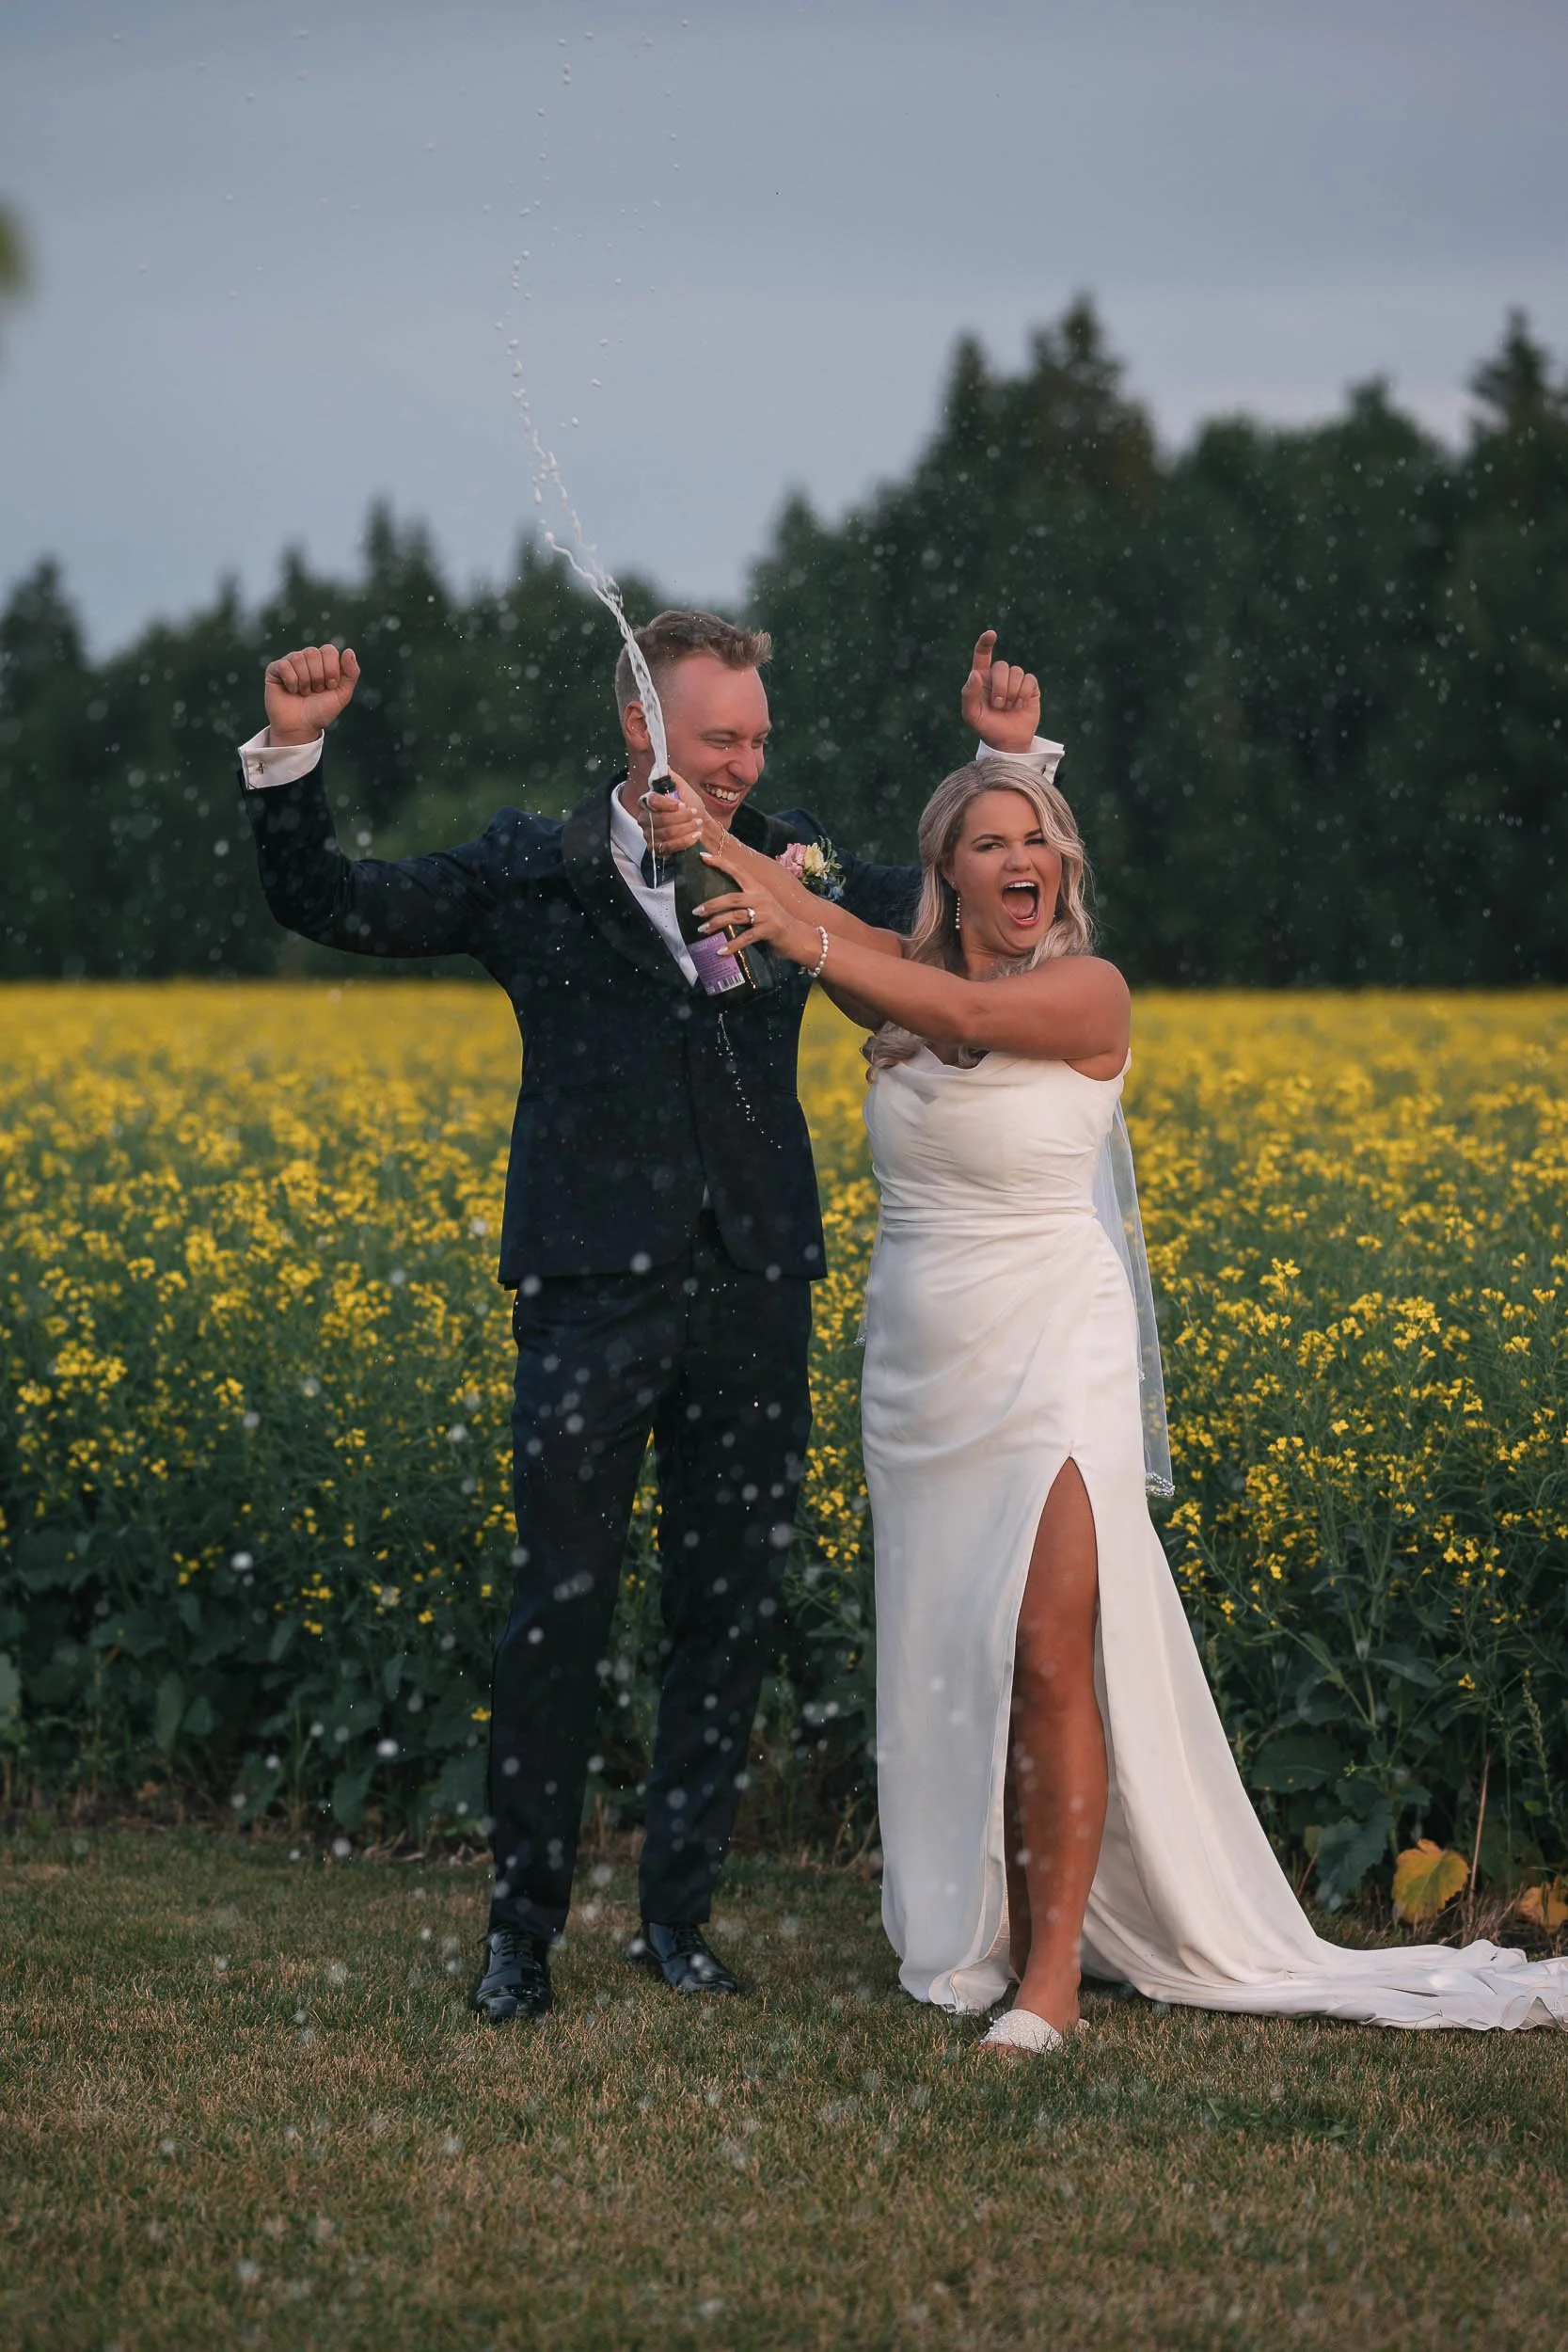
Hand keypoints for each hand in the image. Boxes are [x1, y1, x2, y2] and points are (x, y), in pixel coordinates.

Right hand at [263, 643, 360, 746]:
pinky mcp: (274, 669)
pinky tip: (291, 690)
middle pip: (313, 652)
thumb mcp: (342, 694)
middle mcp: (306, 658)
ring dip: (304, 681)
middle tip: (315, 691)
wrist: (301, 728)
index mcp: (323, 661)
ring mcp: (289, 663)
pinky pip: (284, 665)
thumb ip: (351, 673)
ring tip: (304, 692)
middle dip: (317, 677)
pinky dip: (291, 682)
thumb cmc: (321, 711)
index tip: (330, 686)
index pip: (329, 650)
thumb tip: (349, 651)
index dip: (331, 669)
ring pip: (298, 658)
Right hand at [638, 769, 709, 858]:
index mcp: (648, 802)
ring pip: (667, 833)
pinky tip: (694, 836)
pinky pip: (669, 847)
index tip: (683, 804)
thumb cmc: (691, 806)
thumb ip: (672, 778)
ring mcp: (649, 835)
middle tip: (695, 815)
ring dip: (686, 829)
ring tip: (697, 824)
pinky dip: (685, 841)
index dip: (668, 804)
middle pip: (661, 819)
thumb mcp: (684, 789)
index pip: (652, 801)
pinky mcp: (656, 849)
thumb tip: (663, 767)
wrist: (699, 826)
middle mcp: (644, 818)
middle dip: (681, 818)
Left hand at [695, 867, 823, 970]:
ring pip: (736, 916)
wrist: (799, 937)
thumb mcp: (761, 907)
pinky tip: (721, 951)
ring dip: (717, 923)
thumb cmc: (776, 922)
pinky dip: (732, 945)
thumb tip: (716, 905)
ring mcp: (766, 914)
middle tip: (695, 911)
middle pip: (732, 897)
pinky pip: (746, 937)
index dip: (721, 863)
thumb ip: (744, 904)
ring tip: (702, 930)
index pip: (738, 871)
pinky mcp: (769, 930)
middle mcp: (761, 898)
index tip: (702, 855)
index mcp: (758, 889)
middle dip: (712, 904)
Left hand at [960, 629, 1040, 754]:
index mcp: (982, 678)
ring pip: (1017, 671)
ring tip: (1009, 707)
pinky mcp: (1030, 686)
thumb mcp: (972, 715)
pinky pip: (1029, 679)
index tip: (991, 635)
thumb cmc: (987, 727)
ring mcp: (1015, 680)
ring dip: (1012, 692)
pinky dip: (1024, 694)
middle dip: (1000, 687)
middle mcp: (998, 676)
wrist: (1008, 742)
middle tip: (998, 705)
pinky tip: (1020, 705)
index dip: (985, 642)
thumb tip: (975, 674)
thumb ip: (968, 694)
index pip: (982, 654)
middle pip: (1002, 666)